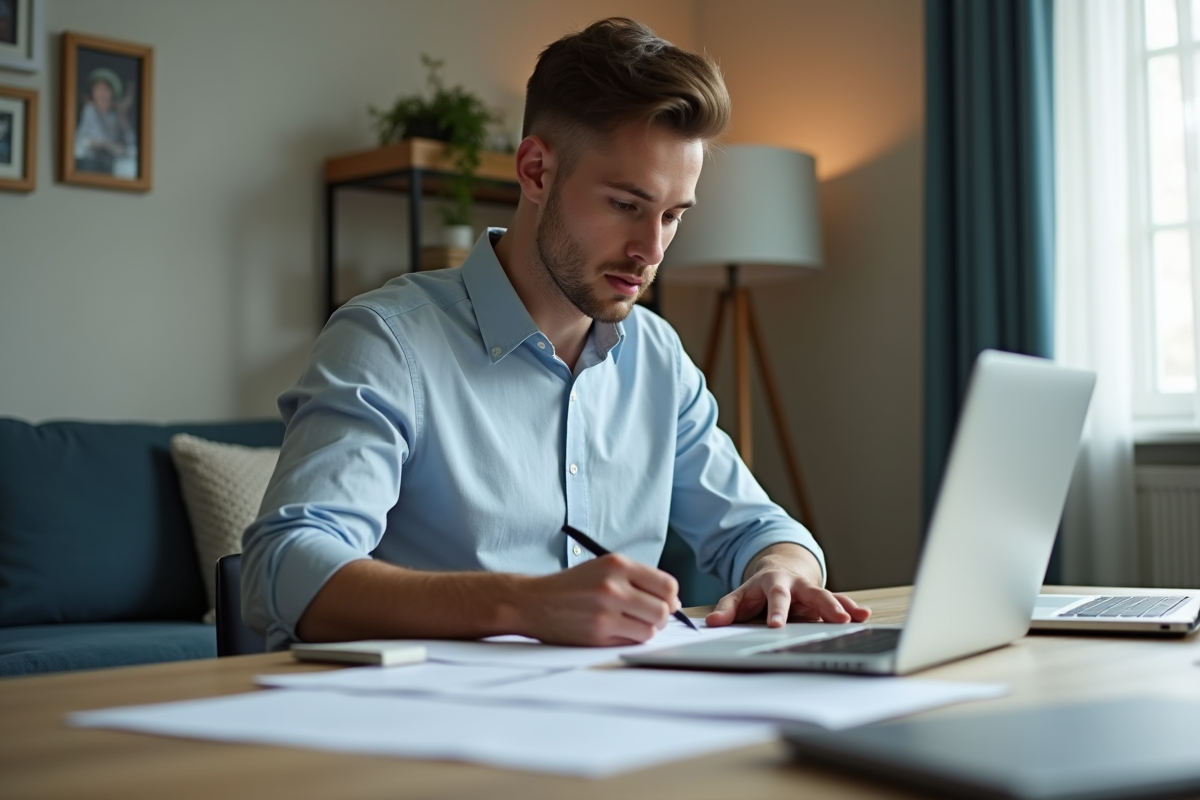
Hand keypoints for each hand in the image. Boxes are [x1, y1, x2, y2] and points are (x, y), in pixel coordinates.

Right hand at [518, 554, 680, 646]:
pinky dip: (631, 638)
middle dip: (661, 616)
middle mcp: (613, 586)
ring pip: (651, 629)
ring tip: (631, 623)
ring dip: (646, 630)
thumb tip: (674, 601)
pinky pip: (632, 641)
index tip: (666, 601)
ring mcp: (605, 611)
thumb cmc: (571, 586)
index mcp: (617, 564)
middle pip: (663, 609)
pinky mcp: (598, 633)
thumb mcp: (603, 568)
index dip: (671, 597)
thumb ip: (638, 579)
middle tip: (649, 616)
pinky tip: (617, 630)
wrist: (533, 601)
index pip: (667, 585)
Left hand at [705, 544, 869, 627]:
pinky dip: (852, 609)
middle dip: (825, 606)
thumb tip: (712, 623)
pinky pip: (839, 602)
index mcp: (774, 583)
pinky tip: (865, 616)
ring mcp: (812, 591)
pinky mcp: (823, 599)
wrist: (779, 570)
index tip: (776, 626)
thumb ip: (727, 609)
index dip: (777, 611)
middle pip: (812, 593)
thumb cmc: (757, 589)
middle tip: (837, 620)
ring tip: (856, 619)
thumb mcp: (739, 595)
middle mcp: (797, 585)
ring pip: (830, 597)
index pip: (776, 597)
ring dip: (843, 608)